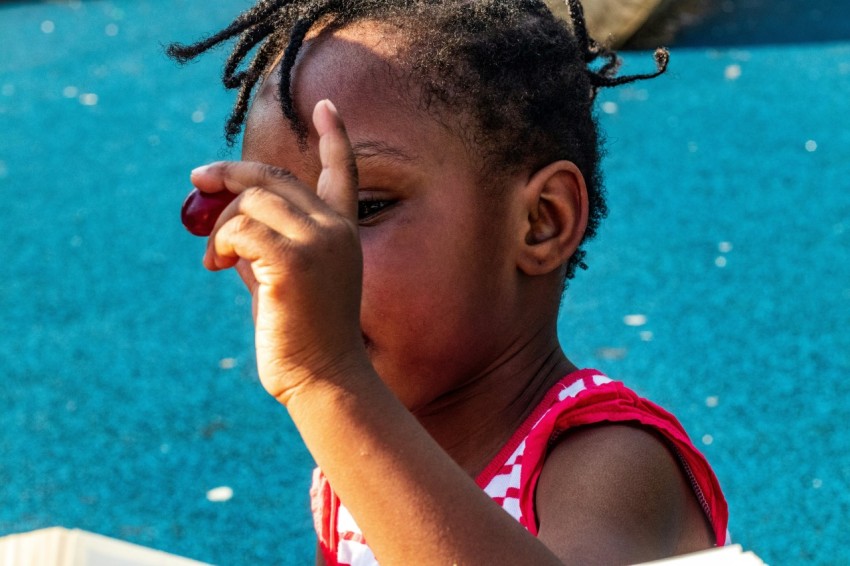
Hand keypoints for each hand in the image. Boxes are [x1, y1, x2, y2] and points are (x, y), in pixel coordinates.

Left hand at [189, 100, 368, 404]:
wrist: (323, 379)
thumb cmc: (302, 337)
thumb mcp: (284, 279)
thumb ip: (263, 243)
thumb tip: (220, 216)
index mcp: (342, 233)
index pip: (343, 173)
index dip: (334, 137)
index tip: (326, 106)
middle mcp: (336, 229)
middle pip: (273, 179)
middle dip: (230, 175)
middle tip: (198, 181)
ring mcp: (320, 242)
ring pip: (251, 202)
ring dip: (220, 225)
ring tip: (215, 260)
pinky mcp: (295, 260)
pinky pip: (239, 228)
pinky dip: (219, 242)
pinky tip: (217, 266)